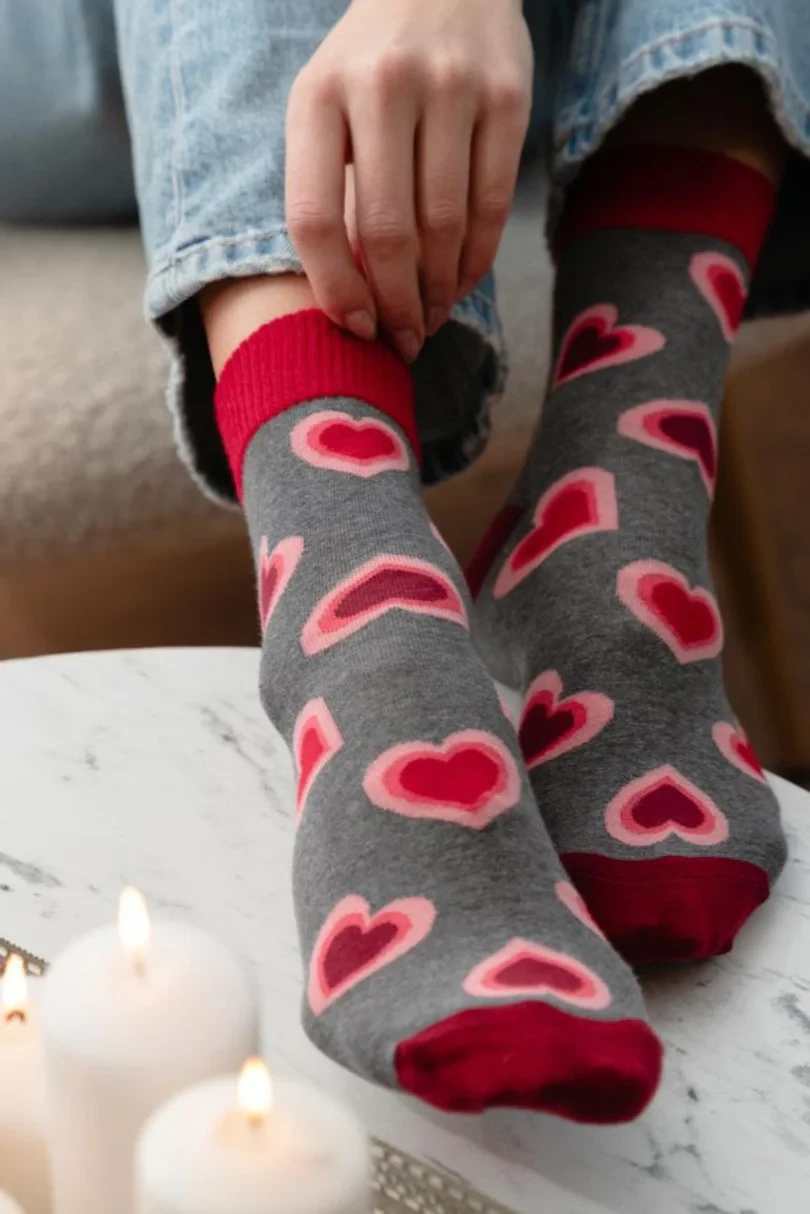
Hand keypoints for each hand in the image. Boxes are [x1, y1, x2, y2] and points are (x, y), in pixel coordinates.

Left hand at [286, 0, 532, 360]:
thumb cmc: (370, 67)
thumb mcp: (329, 108)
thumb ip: (332, 189)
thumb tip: (356, 301)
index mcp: (318, 94)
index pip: (314, 216)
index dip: (335, 288)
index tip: (355, 328)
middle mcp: (383, 85)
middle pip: (388, 232)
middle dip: (395, 304)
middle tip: (403, 340)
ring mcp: (452, 86)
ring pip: (445, 226)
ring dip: (438, 290)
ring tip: (431, 317)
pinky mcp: (509, 96)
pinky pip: (492, 204)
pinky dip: (476, 259)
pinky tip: (461, 282)